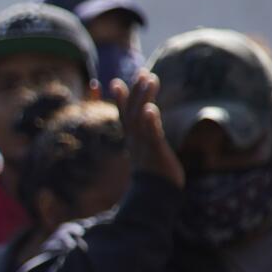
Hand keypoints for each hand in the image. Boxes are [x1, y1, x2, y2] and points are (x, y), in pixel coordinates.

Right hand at [111, 71, 184, 188]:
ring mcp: (144, 146)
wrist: (156, 198)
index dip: (119, 100)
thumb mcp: (149, 157)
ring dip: (143, 98)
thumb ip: (148, 144)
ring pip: (140, 119)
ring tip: (150, 79)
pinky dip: (149, 122)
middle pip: (131, 112)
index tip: (115, 82)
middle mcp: (135, 142)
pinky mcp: (155, 153)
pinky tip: (151, 108)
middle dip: (135, 92)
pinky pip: (150, 135)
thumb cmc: (154, 179)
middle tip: (142, 72)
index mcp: (133, 142)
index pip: (123, 117)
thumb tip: (148, 139)